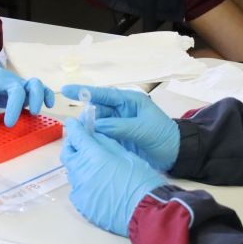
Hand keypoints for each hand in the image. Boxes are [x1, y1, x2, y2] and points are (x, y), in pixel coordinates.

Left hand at [0, 54, 54, 130]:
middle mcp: (6, 80)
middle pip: (15, 89)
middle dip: (13, 107)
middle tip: (9, 124)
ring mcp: (19, 82)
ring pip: (33, 85)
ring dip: (35, 98)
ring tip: (33, 113)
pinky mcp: (27, 87)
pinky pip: (43, 88)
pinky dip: (47, 95)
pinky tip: (48, 106)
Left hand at [60, 119, 164, 236]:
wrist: (146, 211)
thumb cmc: (141, 180)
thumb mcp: (126, 154)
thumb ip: (106, 143)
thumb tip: (93, 135)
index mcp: (94, 156)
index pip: (76, 136)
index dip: (74, 127)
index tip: (73, 124)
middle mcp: (81, 172)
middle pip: (67, 153)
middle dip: (72, 146)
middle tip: (81, 144)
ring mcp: (80, 190)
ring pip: (72, 172)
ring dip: (79, 165)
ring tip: (94, 167)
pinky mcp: (82, 205)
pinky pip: (77, 190)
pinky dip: (83, 184)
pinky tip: (96, 186)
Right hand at [62, 85, 179, 171]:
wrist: (176, 154)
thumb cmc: (163, 135)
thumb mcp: (142, 128)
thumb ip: (118, 126)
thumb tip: (95, 126)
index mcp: (129, 100)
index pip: (103, 94)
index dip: (84, 92)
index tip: (66, 89)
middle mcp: (121, 110)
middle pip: (97, 109)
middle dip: (86, 116)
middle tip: (76, 126)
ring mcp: (119, 124)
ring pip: (97, 124)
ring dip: (89, 129)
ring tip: (80, 137)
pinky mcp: (118, 138)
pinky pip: (101, 136)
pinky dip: (94, 139)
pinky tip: (87, 143)